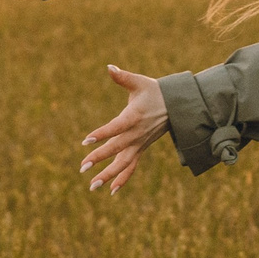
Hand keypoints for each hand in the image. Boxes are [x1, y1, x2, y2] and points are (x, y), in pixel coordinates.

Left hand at [80, 65, 168, 192]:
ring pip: (124, 163)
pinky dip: (122, 179)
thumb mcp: (139, 82)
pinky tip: (110, 190)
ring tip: (92, 186)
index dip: (102, 133)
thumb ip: (123, 77)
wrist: (175, 106)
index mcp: (134, 116)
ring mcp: (139, 144)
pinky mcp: (141, 149)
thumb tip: (109, 67)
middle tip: (82, 167)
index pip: (116, 127)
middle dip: (100, 158)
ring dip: (109, 175)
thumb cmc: (154, 91)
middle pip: (117, 148)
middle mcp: (137, 134)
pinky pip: (131, 167)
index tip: (86, 140)